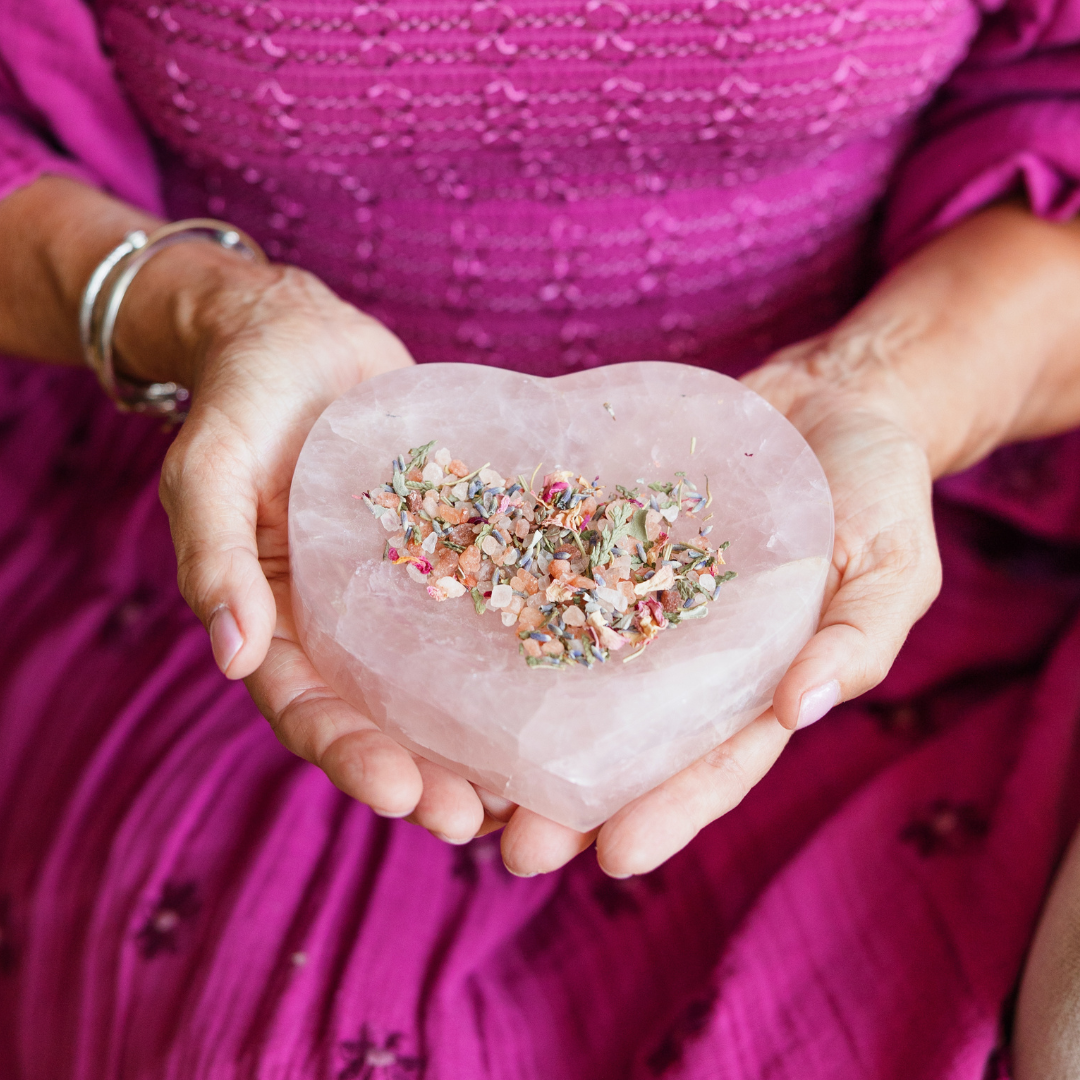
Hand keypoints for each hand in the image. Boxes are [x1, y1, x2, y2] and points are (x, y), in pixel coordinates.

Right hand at [152, 262, 510, 838]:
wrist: (299, 336)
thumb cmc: (242, 398)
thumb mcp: (208, 470)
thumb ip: (213, 555)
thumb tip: (229, 655)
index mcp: (278, 621)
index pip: (308, 710)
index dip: (351, 757)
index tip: (403, 794)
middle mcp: (343, 623)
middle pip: (383, 719)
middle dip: (427, 776)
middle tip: (479, 821)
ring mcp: (402, 592)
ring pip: (441, 683)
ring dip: (480, 741)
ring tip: (531, 790)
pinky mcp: (452, 549)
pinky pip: (484, 608)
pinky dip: (516, 653)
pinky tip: (566, 684)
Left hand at [496, 339, 941, 875]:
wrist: (823, 402)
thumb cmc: (876, 488)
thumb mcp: (892, 562)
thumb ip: (859, 636)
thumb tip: (800, 710)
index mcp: (761, 682)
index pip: (714, 764)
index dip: (667, 813)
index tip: (612, 860)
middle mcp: (690, 658)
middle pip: (628, 745)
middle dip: (574, 804)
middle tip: (514, 851)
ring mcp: (641, 604)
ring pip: (576, 683)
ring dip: (525, 738)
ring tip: (465, 786)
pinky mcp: (607, 547)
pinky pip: (558, 590)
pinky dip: (515, 628)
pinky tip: (458, 659)